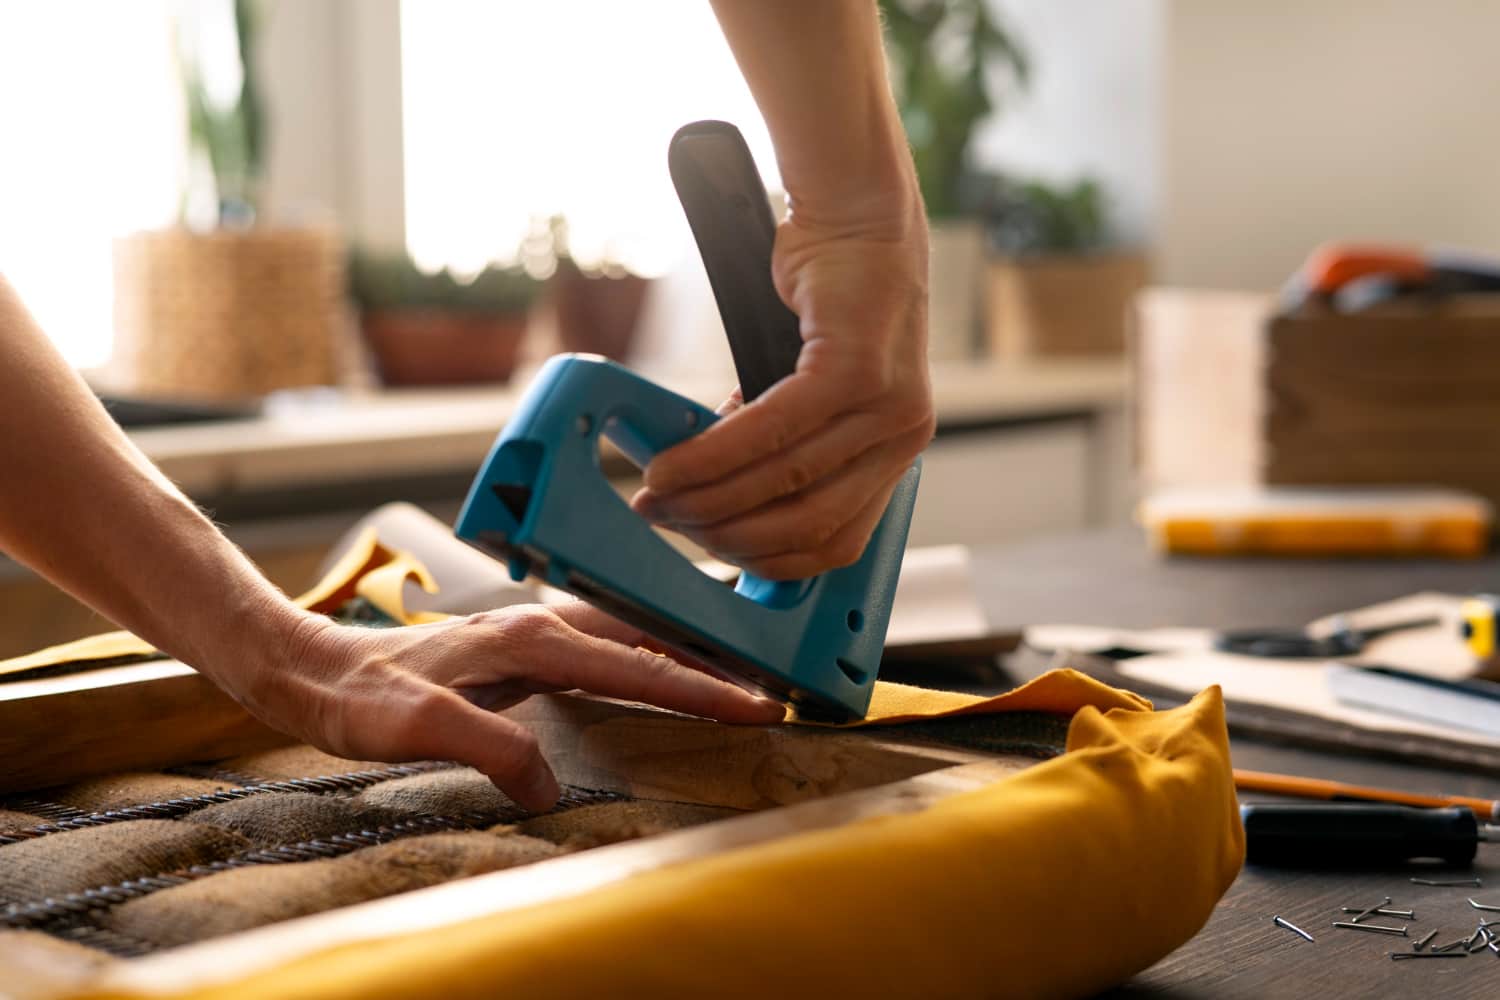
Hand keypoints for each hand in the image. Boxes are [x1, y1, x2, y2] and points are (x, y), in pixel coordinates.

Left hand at [231, 603, 785, 811]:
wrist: (313, 667)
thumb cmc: (360, 697)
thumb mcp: (415, 729)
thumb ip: (489, 748)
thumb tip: (550, 786)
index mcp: (531, 640)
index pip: (639, 668)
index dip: (702, 689)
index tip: (758, 705)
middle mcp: (542, 624)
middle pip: (652, 640)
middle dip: (717, 664)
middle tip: (776, 688)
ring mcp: (534, 631)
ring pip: (634, 636)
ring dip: (687, 655)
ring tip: (738, 676)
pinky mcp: (523, 646)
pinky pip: (609, 647)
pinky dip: (651, 658)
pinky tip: (661, 674)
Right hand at [631, 212, 933, 579]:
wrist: (858, 215)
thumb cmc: (830, 299)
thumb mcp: (818, 389)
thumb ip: (785, 445)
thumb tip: (716, 494)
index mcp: (894, 452)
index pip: (834, 543)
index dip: (766, 562)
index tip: (710, 553)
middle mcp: (902, 437)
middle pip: (806, 523)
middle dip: (726, 535)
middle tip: (666, 522)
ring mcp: (887, 407)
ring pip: (785, 481)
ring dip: (709, 496)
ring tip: (657, 492)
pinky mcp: (857, 370)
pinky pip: (773, 429)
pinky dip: (714, 452)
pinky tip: (676, 460)